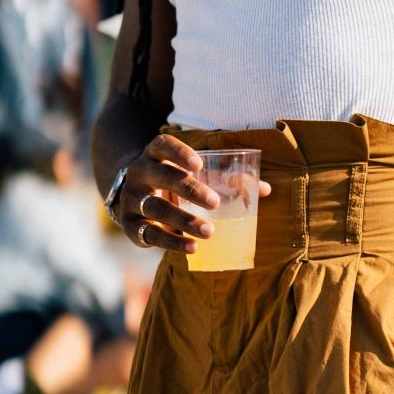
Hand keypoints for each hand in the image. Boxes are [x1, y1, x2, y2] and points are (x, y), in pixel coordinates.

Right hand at [118, 133, 271, 252]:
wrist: (129, 198)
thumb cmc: (171, 182)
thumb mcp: (190, 175)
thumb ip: (224, 179)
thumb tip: (264, 189)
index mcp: (155, 154)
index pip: (163, 145)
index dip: (179, 153)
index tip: (199, 165)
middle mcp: (139, 173)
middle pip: (163, 176)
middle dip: (189, 189)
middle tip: (215, 202)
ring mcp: (131, 199)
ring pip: (157, 207)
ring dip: (184, 220)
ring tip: (210, 231)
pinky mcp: (129, 225)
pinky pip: (151, 234)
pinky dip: (172, 243)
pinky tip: (193, 248)